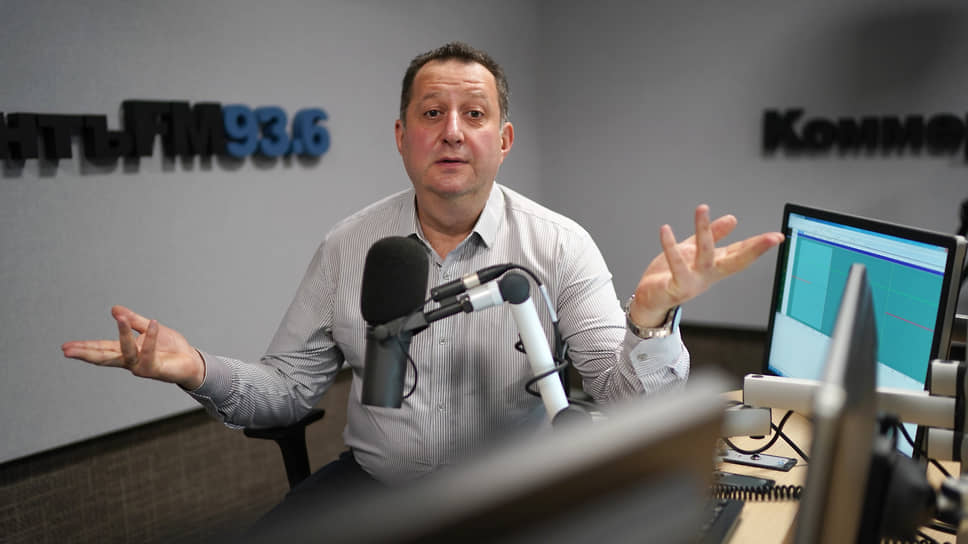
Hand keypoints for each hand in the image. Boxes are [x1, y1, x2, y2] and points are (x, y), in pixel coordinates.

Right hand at [61, 305, 205, 389]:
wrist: (191, 361)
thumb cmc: (170, 348)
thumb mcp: (149, 329)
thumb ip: (133, 320)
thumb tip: (114, 309)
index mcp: (126, 352)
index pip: (101, 349)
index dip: (84, 348)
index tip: (65, 347)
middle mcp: (130, 361)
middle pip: (104, 357)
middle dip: (86, 353)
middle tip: (67, 351)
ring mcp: (141, 367)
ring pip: (127, 352)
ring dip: (123, 334)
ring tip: (119, 317)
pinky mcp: (156, 369)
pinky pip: (150, 353)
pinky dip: (152, 338)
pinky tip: (154, 324)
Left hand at [629, 204, 784, 326]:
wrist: (650, 299)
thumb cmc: (670, 276)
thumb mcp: (693, 251)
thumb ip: (712, 236)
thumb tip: (732, 219)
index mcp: (714, 266)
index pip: (741, 253)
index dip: (759, 245)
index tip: (778, 236)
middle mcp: (708, 275)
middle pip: (735, 261)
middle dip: (754, 250)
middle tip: (770, 237)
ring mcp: (694, 282)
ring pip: (705, 255)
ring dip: (704, 231)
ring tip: (702, 209)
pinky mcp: (677, 286)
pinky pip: (675, 264)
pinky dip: (670, 246)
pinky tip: (666, 230)